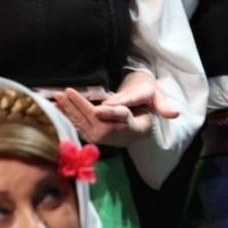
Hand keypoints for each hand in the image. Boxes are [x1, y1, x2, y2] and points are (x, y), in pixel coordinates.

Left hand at [54, 72, 179, 146]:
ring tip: (56, 97)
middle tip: (66, 92)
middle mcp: (112, 132)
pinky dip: (64, 115)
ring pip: (81, 122)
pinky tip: (53, 106)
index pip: (119, 117)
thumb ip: (162, 105)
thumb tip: (174, 113)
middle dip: (79, 106)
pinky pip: (75, 124)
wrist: (137, 126)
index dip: (108, 113)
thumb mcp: (155, 98)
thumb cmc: (146, 103)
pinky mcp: (89, 134)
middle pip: (94, 118)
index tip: (99, 110)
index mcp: (129, 124)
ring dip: (67, 109)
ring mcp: (99, 135)